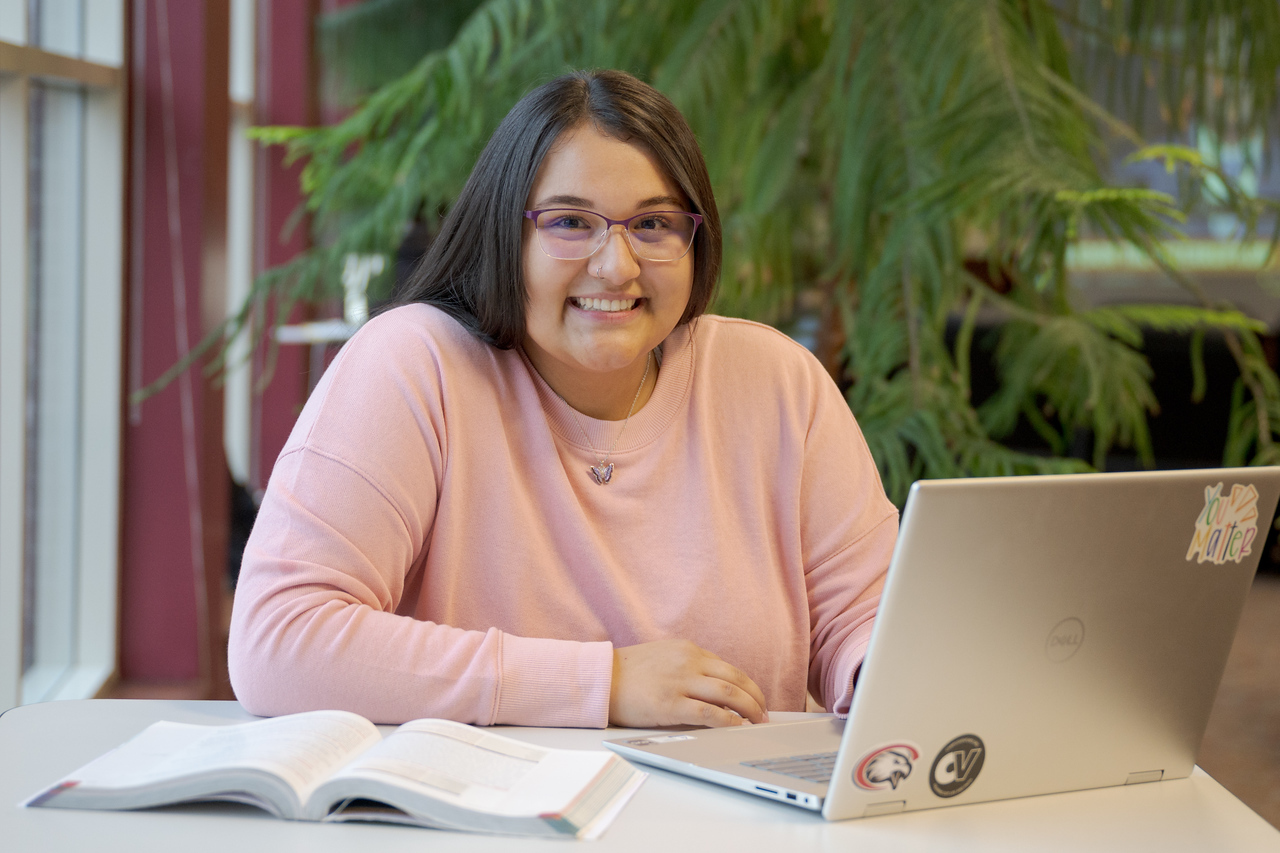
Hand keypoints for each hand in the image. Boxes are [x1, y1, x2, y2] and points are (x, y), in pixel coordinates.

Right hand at [609, 639, 769, 727]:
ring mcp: (679, 682)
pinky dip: (728, 720)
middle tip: (764, 713)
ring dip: (748, 709)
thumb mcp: (663, 658)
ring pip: (727, 693)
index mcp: (687, 650)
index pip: (728, 667)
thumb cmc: (628, 672)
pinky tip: (737, 727)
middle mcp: (687, 662)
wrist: (599, 679)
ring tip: (757, 722)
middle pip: (734, 678)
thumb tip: (712, 689)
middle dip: (754, 697)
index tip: (756, 698)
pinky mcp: (670, 704)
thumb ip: (687, 667)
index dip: (747, 685)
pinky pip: (708, 713)